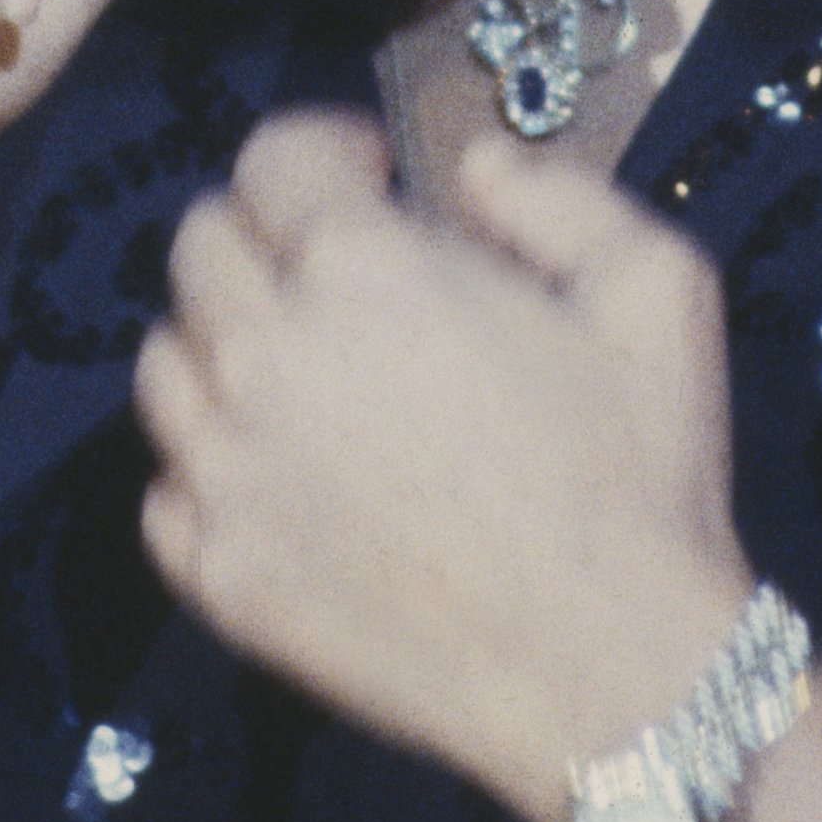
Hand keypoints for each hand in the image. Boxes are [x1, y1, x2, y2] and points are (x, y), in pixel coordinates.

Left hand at [132, 110, 751, 821]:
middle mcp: (260, 354)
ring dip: (223, 341)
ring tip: (302, 375)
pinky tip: (283, 476)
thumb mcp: (656, 286)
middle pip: (200, 247)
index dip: (324, 150)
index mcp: (356, 265)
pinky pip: (167, 485)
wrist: (609, 671)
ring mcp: (224, 471)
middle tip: (336, 275)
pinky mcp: (214, 572)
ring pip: (165, 359)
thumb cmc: (640, 471)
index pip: (271, 158)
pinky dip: (210, 465)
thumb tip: (469, 167)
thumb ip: (553, 193)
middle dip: (266, 234)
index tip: (373, 178)